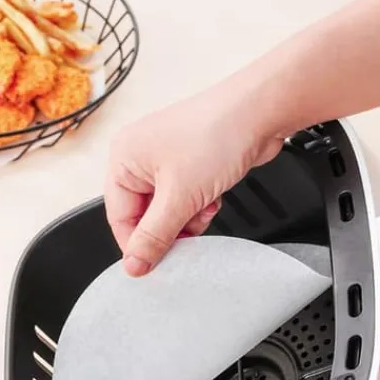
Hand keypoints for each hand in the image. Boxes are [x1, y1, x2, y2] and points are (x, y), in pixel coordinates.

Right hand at [105, 82, 283, 276]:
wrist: (259, 113)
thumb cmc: (216, 135)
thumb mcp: (179, 197)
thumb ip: (154, 236)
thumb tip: (134, 264)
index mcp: (123, 159)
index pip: (119, 217)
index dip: (138, 245)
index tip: (154, 266)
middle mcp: (140, 157)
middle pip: (145, 215)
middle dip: (170, 228)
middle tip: (188, 237)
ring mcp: (167, 159)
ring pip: (169, 210)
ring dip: (188, 218)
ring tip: (204, 207)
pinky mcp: (191, 164)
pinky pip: (186, 199)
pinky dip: (200, 205)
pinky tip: (213, 198)